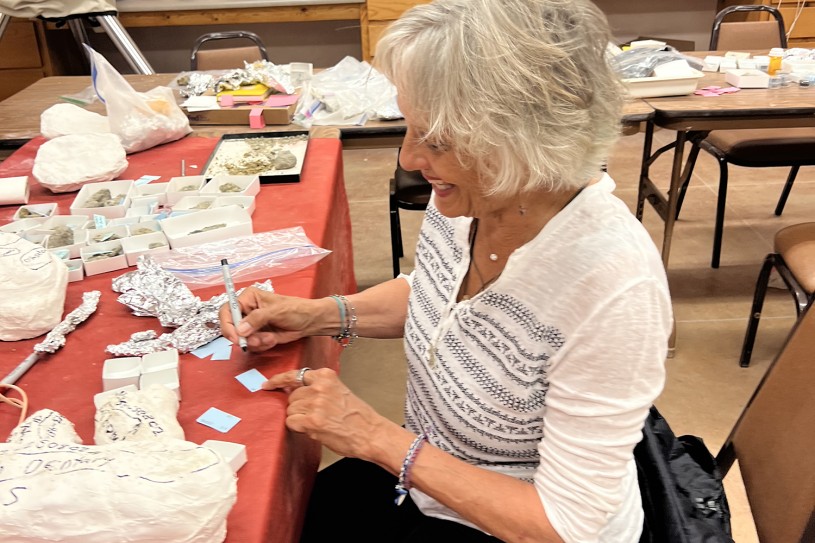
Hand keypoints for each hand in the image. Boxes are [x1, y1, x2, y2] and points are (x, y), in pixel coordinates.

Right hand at [219, 288, 326, 351]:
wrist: (309, 321)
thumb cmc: (295, 309)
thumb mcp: (276, 311)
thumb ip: (257, 319)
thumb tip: (240, 329)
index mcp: (248, 298)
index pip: (227, 310)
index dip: (228, 325)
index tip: (236, 337)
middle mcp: (247, 310)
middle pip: (232, 328)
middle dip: (245, 337)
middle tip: (258, 340)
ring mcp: (251, 324)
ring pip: (242, 339)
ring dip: (256, 342)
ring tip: (271, 337)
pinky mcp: (257, 335)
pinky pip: (252, 345)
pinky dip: (262, 345)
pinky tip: (273, 339)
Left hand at [263, 368, 390, 459]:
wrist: (371, 433)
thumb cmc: (357, 415)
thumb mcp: (339, 391)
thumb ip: (317, 387)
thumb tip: (292, 389)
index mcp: (326, 376)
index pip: (294, 375)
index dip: (278, 380)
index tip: (267, 384)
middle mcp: (319, 387)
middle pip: (291, 396)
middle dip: (298, 407)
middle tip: (315, 415)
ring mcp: (315, 404)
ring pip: (290, 410)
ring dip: (299, 418)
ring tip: (318, 422)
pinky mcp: (312, 421)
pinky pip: (291, 423)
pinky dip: (298, 428)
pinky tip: (314, 429)